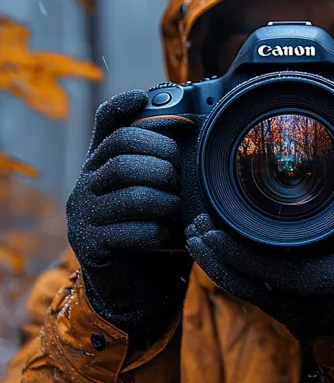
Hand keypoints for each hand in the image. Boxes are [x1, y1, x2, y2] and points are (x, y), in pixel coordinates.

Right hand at [67, 90, 190, 342]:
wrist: (133, 286)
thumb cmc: (153, 232)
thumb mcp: (158, 194)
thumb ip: (167, 165)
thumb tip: (201, 129)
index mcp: (100, 164)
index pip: (105, 125)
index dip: (122, 107)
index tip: (143, 96)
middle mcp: (85, 184)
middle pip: (120, 153)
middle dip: (160, 160)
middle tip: (183, 176)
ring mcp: (83, 215)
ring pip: (129, 192)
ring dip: (165, 199)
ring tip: (182, 209)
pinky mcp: (90, 246)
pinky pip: (130, 233)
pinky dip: (161, 235)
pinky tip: (176, 239)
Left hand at [185, 145, 333, 339]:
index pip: (282, 273)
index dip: (243, 253)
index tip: (215, 228)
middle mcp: (324, 309)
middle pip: (256, 287)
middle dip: (220, 257)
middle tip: (194, 226)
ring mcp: (313, 321)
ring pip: (255, 298)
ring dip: (224, 269)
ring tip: (198, 239)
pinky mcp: (308, 323)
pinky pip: (263, 304)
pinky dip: (239, 281)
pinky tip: (223, 260)